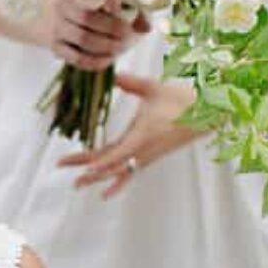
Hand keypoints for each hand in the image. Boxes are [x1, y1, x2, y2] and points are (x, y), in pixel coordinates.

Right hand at [50, 0, 146, 71]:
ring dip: (108, 46)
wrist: (53, 17)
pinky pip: (78, 58)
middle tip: (128, 34)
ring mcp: (55, 28)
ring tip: (121, 47)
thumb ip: (126, 7)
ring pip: (84, 40)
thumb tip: (147, 27)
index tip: (125, 8)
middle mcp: (59, 6)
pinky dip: (96, 61)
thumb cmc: (86, 4)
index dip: (111, 1)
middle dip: (113, 28)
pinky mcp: (56, 48)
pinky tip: (109, 59)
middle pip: (88, 18)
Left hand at [58, 72, 199, 197]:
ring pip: (117, 171)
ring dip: (96, 177)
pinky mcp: (149, 156)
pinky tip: (105, 192)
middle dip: (84, 166)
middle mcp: (142, 151)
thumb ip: (129, 83)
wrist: (207, 114)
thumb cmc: (183, 100)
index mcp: (141, 137)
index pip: (113, 154)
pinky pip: (128, 173)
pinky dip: (115, 182)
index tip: (76, 165)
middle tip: (60, 165)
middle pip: (108, 164)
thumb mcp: (153, 88)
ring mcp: (146, 156)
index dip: (94, 160)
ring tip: (76, 184)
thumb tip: (110, 75)